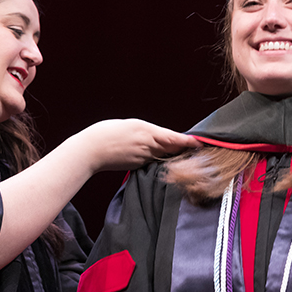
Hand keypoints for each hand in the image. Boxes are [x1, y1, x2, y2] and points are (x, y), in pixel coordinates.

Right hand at [80, 119, 199, 172]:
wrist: (90, 150)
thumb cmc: (106, 133)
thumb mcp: (130, 125)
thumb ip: (147, 132)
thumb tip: (159, 138)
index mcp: (147, 132)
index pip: (174, 138)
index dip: (188, 142)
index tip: (200, 143)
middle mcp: (148, 146)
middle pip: (172, 149)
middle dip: (184, 149)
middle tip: (196, 149)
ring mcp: (143, 158)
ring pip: (163, 156)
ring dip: (172, 155)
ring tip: (181, 153)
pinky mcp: (137, 166)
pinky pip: (151, 162)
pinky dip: (157, 160)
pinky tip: (158, 158)